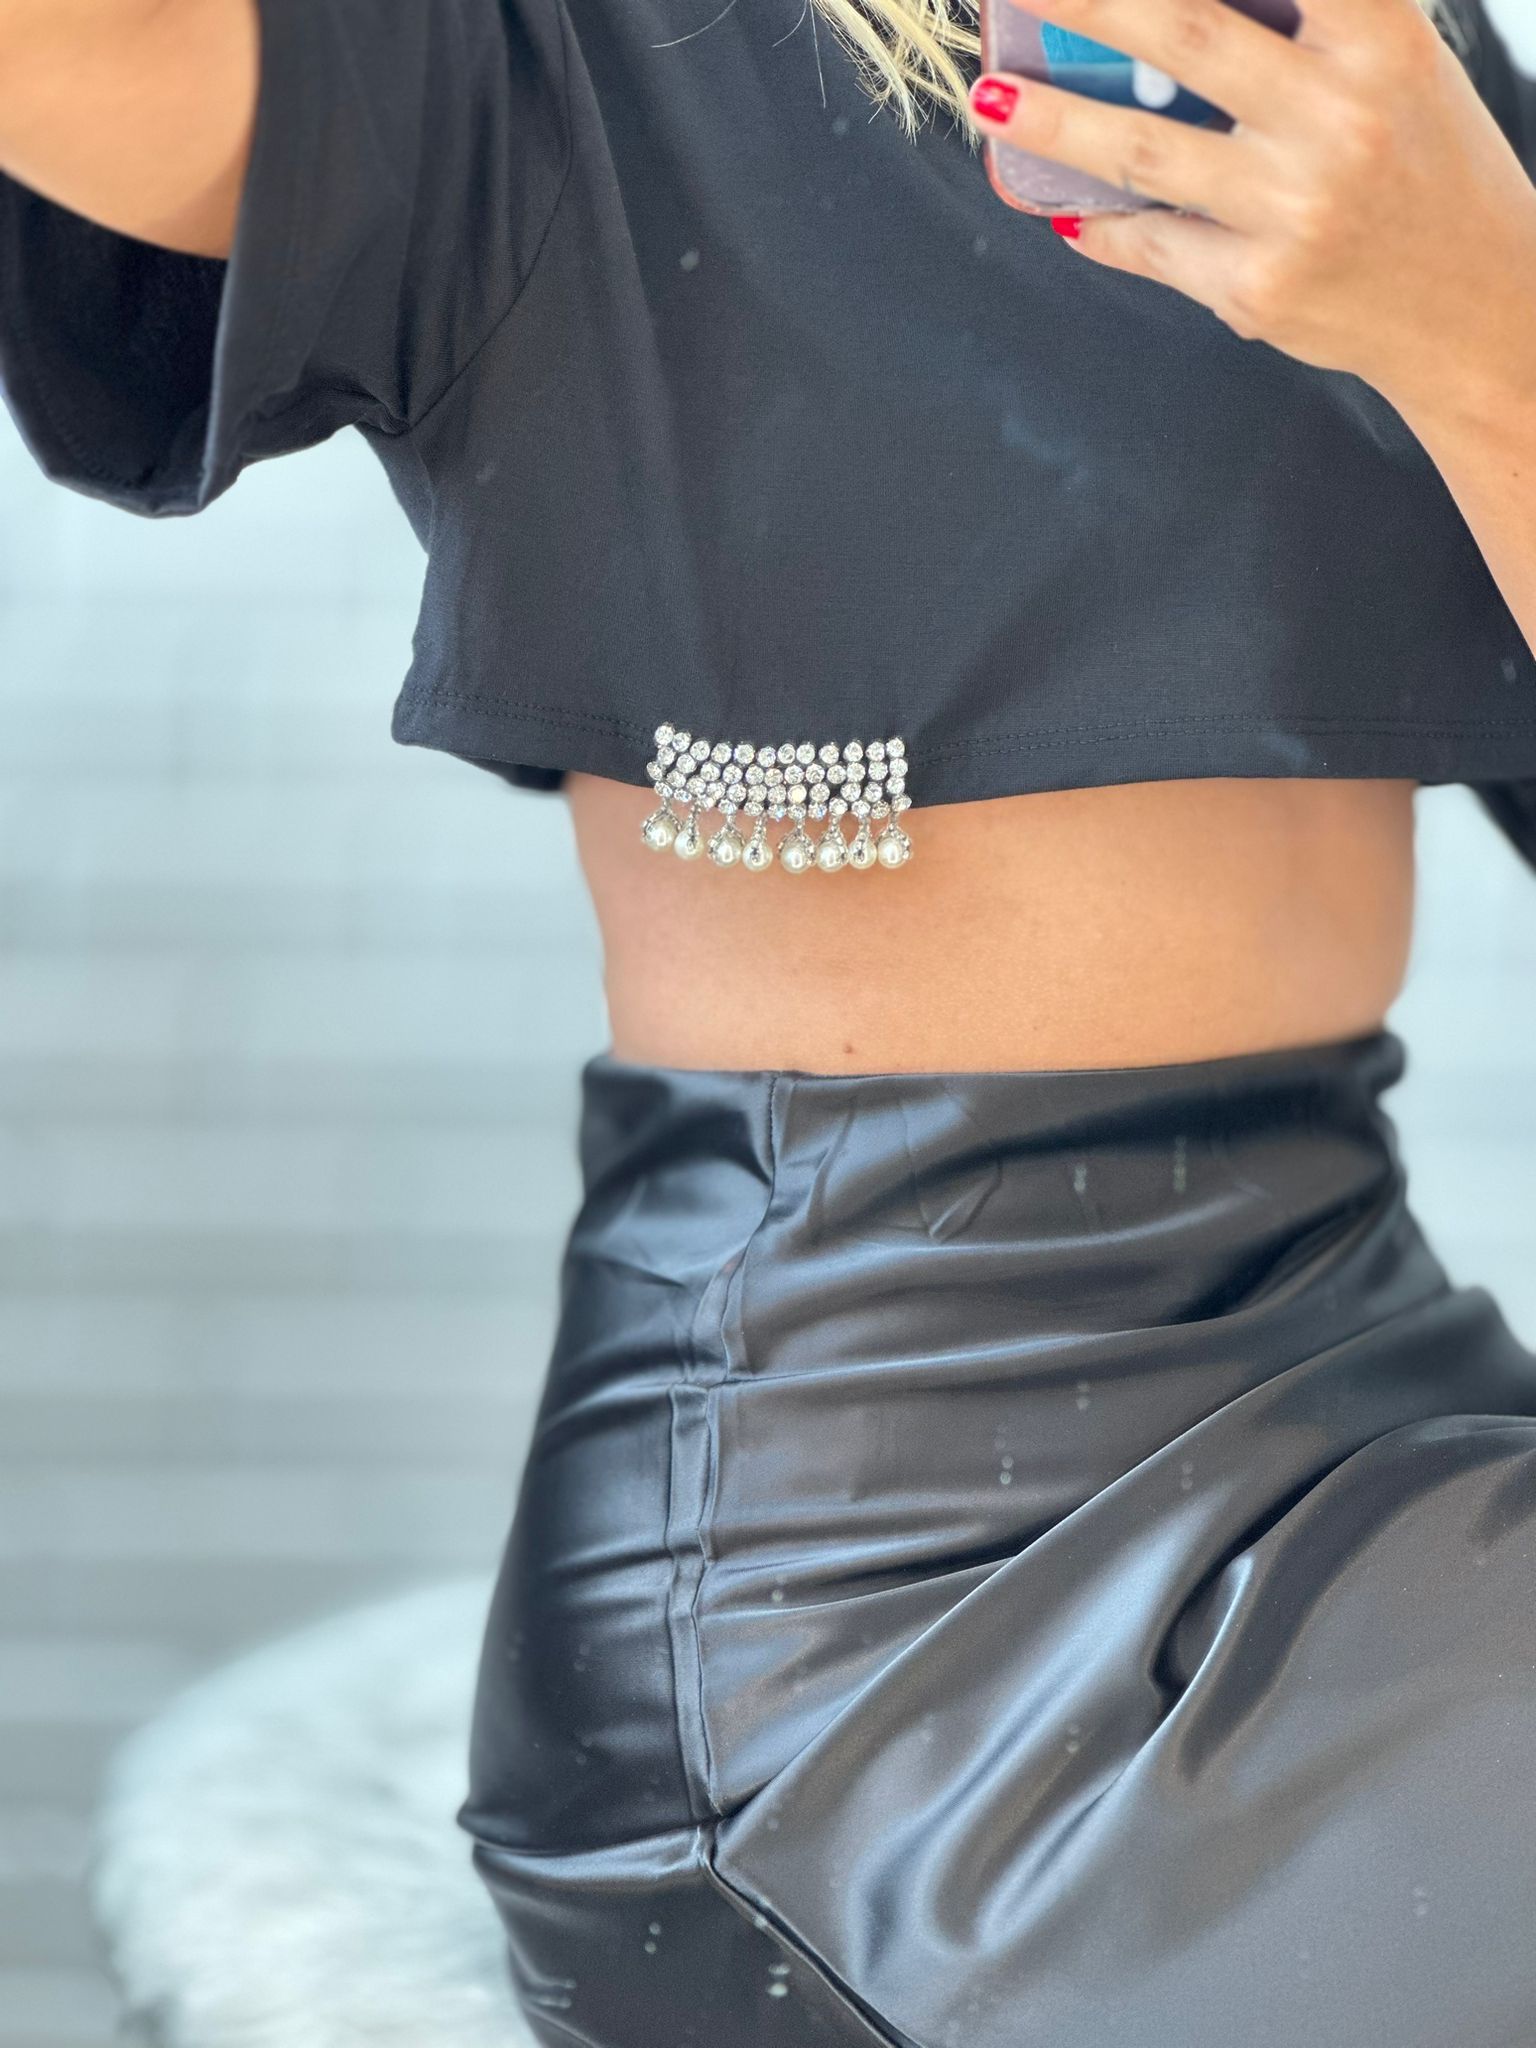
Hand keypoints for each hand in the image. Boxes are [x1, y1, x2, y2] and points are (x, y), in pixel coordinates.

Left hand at [967, 0, 1535, 413]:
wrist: (1476, 309)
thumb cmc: (1425, 170)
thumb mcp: (1394, 66)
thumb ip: (1306, 25)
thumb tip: (1157, 19)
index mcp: (1380, 40)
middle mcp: (1339, 117)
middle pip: (1185, 30)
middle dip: (1084, 2)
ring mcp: (1294, 210)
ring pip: (1144, 151)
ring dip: (1053, 121)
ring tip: (990, 97)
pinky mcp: (1259, 288)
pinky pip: (1154, 245)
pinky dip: (1102, 226)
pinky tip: (1062, 207)